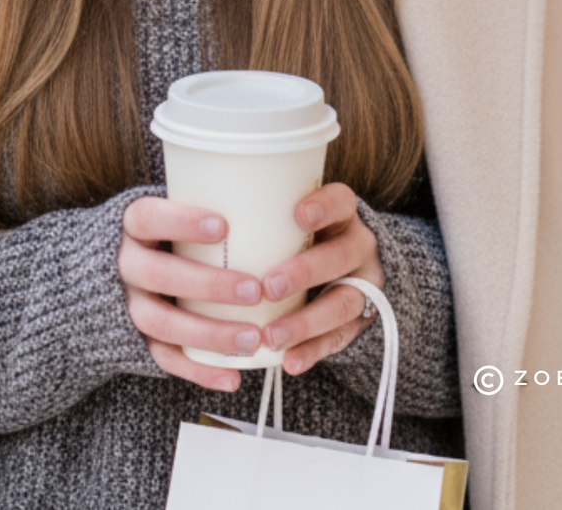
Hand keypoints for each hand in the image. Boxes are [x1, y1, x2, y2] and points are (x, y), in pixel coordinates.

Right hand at [118, 196, 264, 393]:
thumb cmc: (162, 232)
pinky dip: (199, 371)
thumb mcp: (169, 209)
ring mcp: (129, 304)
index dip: (182, 221)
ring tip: (252, 339)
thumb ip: (203, 204)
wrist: (103, 269)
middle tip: (255, 290)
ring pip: (162, 323)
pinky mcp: (136, 339)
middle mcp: (125, 265)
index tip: (223, 226)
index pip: (147, 217)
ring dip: (209, 334)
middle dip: (209, 285)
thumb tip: (271, 188)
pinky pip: (164, 359)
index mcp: (132, 226)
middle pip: (159, 275)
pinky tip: (232, 377)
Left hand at [259, 183, 382, 375]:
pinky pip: (339, 339)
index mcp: (342, 215)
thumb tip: (198, 198)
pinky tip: (289, 362)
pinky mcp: (359, 321)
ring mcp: (363, 285)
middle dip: (305, 272)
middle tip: (269, 287)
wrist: (344, 268)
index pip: (341, 202)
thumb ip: (263, 215)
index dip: (324, 207)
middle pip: (340, 256)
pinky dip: (312, 351)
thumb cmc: (298, 236)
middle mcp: (357, 247)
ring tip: (271, 337)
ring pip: (343, 303)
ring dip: (305, 322)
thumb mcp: (290, 218)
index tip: (298, 215)